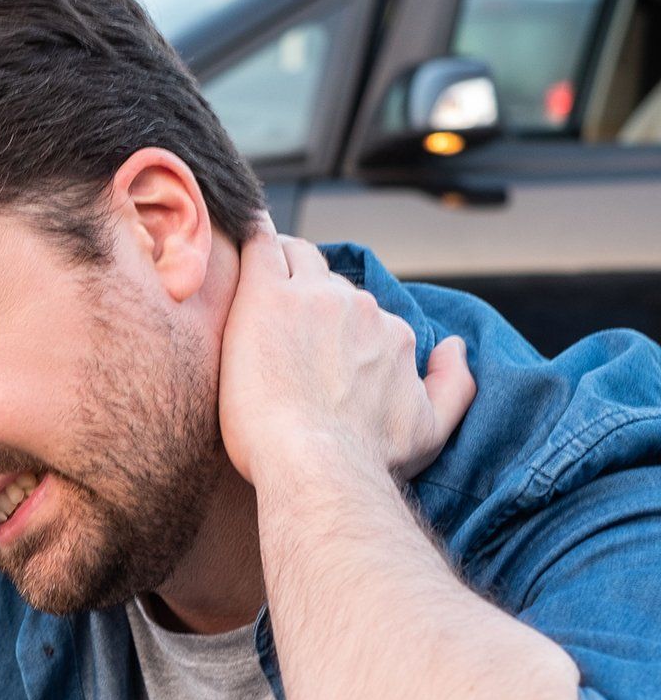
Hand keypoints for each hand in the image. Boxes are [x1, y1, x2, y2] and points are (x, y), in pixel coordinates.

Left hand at [219, 215, 474, 483]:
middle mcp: (358, 307)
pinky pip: (261, 245)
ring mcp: (312, 297)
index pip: (360, 311)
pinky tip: (243, 232)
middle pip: (328, 281)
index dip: (334, 322)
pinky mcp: (266, 297)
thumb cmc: (367, 459)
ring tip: (260, 278)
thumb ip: (455, 385)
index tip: (312, 339)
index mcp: (392, 333)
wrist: (317, 466)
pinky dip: (254, 235)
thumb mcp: (432, 431)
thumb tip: (454, 347)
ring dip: (282, 263)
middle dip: (308, 292)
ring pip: (297, 257)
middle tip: (277, 317)